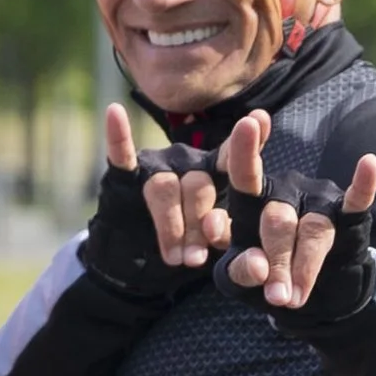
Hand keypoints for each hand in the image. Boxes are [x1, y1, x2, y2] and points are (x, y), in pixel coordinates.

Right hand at [107, 103, 232, 268]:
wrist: (139, 261)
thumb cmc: (188, 244)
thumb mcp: (215, 241)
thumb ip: (228, 237)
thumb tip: (231, 246)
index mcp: (215, 171)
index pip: (231, 158)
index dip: (245, 145)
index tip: (259, 119)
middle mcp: (187, 160)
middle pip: (198, 184)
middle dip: (198, 225)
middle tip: (197, 259)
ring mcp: (156, 166)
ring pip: (164, 188)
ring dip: (171, 228)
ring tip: (176, 260)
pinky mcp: (124, 177)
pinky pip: (121, 154)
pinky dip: (119, 136)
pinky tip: (115, 114)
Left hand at [216, 111, 375, 311]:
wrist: (317, 299)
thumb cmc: (270, 280)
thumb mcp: (243, 283)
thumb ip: (240, 273)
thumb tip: (257, 266)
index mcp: (251, 202)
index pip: (244, 174)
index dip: (246, 150)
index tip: (249, 121)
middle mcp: (284, 192)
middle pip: (277, 219)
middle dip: (276, 263)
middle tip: (276, 298)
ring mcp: (318, 202)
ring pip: (311, 232)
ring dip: (303, 270)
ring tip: (294, 300)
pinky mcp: (348, 217)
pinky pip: (355, 200)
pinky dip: (363, 185)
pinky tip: (368, 164)